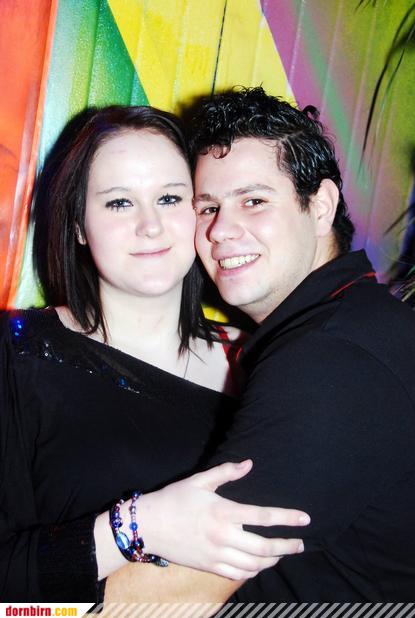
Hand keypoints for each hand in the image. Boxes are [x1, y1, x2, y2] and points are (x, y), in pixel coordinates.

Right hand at [136, 460, 309, 579]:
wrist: (148, 525)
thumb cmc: (174, 499)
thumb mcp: (199, 480)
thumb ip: (226, 472)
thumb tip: (249, 463)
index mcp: (223, 511)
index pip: (263, 516)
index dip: (287, 517)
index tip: (305, 520)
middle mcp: (223, 536)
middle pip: (264, 547)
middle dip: (287, 546)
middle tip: (300, 544)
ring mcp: (216, 554)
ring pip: (253, 564)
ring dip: (273, 560)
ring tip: (283, 553)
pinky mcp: (209, 566)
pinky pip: (238, 575)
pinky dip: (253, 571)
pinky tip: (259, 565)